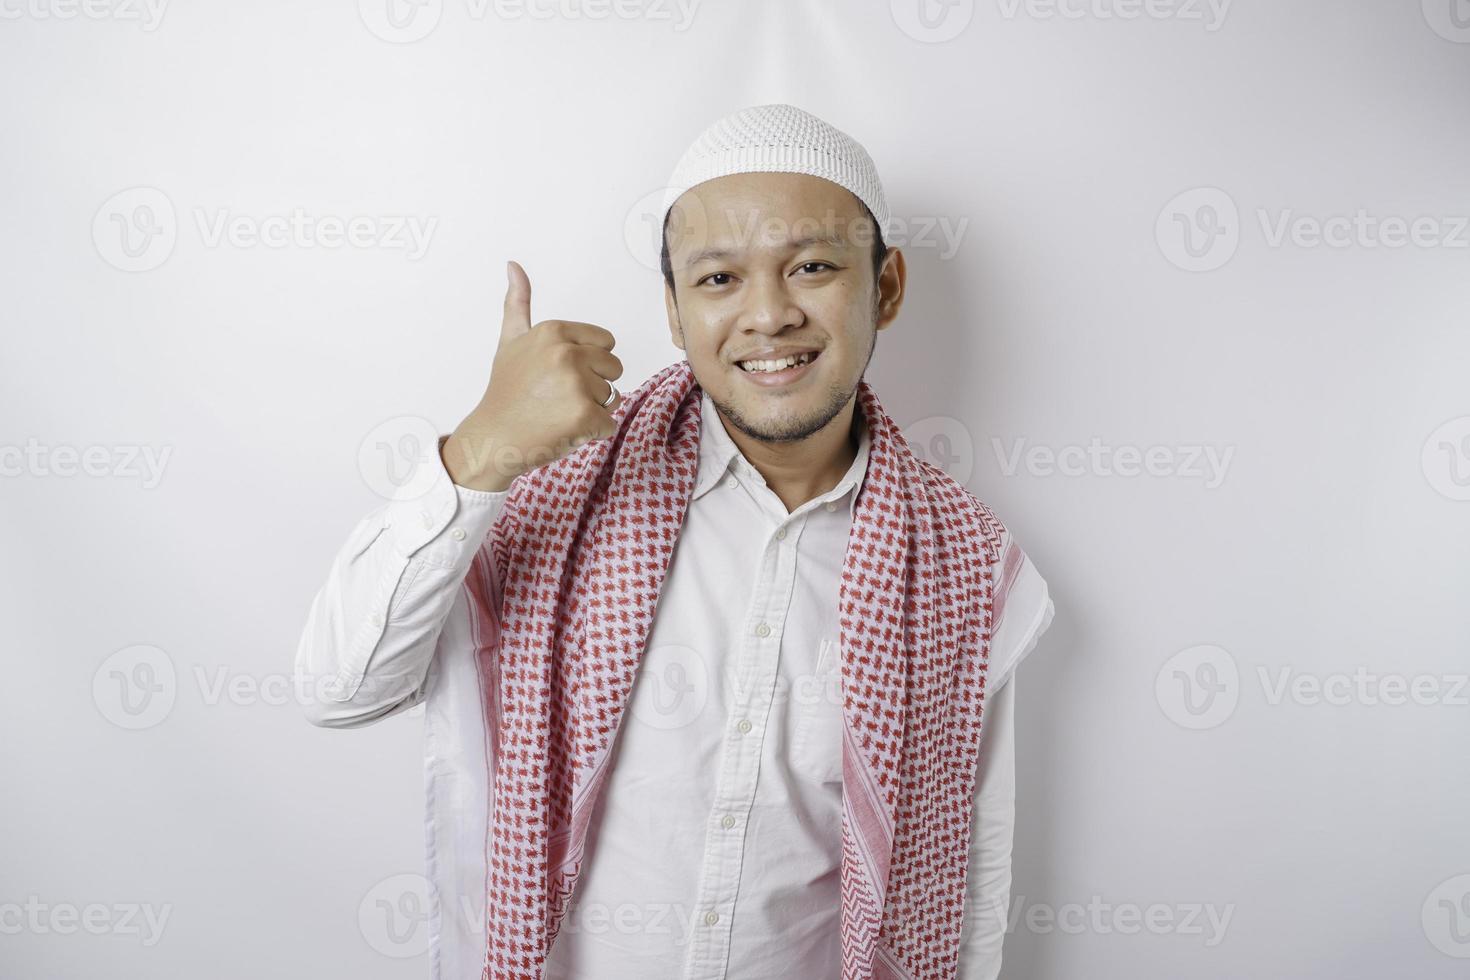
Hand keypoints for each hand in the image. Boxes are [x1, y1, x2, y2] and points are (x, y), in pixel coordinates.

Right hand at [442, 260, 623, 491]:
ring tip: (559, 413)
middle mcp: (566, 352)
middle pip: (614, 368)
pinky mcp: (584, 415)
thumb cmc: (505, 391)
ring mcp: (576, 384)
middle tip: (559, 396)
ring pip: (613, 396)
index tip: (559, 375)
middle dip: (594, 385)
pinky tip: (563, 429)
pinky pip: (609, 422)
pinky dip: (592, 432)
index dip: (589, 362)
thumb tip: (513, 265)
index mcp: (554, 331)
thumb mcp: (510, 340)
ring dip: (593, 410)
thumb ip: (519, 303)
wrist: (493, 437)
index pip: (606, 342)